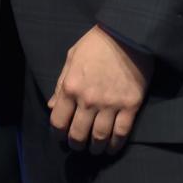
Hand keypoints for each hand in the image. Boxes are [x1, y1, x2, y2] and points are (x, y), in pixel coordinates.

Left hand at [48, 26, 153, 154]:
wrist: (127, 33)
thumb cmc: (96, 43)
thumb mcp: (72, 58)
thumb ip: (61, 83)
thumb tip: (52, 106)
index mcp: (71, 86)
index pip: (58, 121)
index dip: (58, 134)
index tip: (61, 136)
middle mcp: (88, 99)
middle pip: (78, 134)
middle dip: (76, 144)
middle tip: (78, 145)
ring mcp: (110, 104)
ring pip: (99, 138)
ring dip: (95, 148)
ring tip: (94, 149)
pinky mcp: (130, 106)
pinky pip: (121, 133)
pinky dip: (115, 145)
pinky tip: (112, 147)